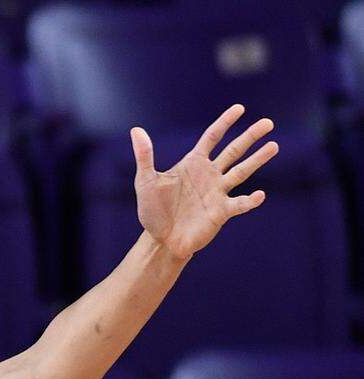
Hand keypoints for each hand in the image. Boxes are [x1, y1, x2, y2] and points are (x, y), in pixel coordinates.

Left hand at [131, 104, 277, 259]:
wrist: (161, 240)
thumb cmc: (153, 211)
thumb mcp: (145, 181)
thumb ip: (144, 156)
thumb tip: (136, 130)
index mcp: (193, 164)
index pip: (212, 137)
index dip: (225, 122)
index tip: (240, 108)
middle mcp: (209, 175)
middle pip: (234, 151)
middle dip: (250, 136)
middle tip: (268, 122)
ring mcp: (218, 193)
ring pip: (242, 172)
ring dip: (258, 159)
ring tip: (274, 146)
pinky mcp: (222, 212)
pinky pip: (240, 204)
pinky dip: (250, 200)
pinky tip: (260, 195)